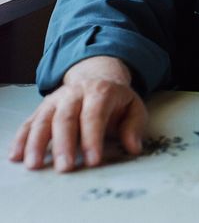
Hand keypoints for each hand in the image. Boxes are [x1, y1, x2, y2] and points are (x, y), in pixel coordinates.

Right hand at [8, 56, 147, 171]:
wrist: (99, 78)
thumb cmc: (116, 100)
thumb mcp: (133, 107)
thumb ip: (134, 126)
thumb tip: (133, 147)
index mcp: (101, 91)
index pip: (94, 115)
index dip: (93, 138)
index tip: (93, 161)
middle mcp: (75, 93)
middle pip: (66, 118)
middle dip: (65, 144)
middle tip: (65, 168)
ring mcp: (56, 100)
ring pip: (44, 119)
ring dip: (37, 143)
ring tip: (35, 165)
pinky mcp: (42, 108)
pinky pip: (29, 122)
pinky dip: (21, 139)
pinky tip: (17, 156)